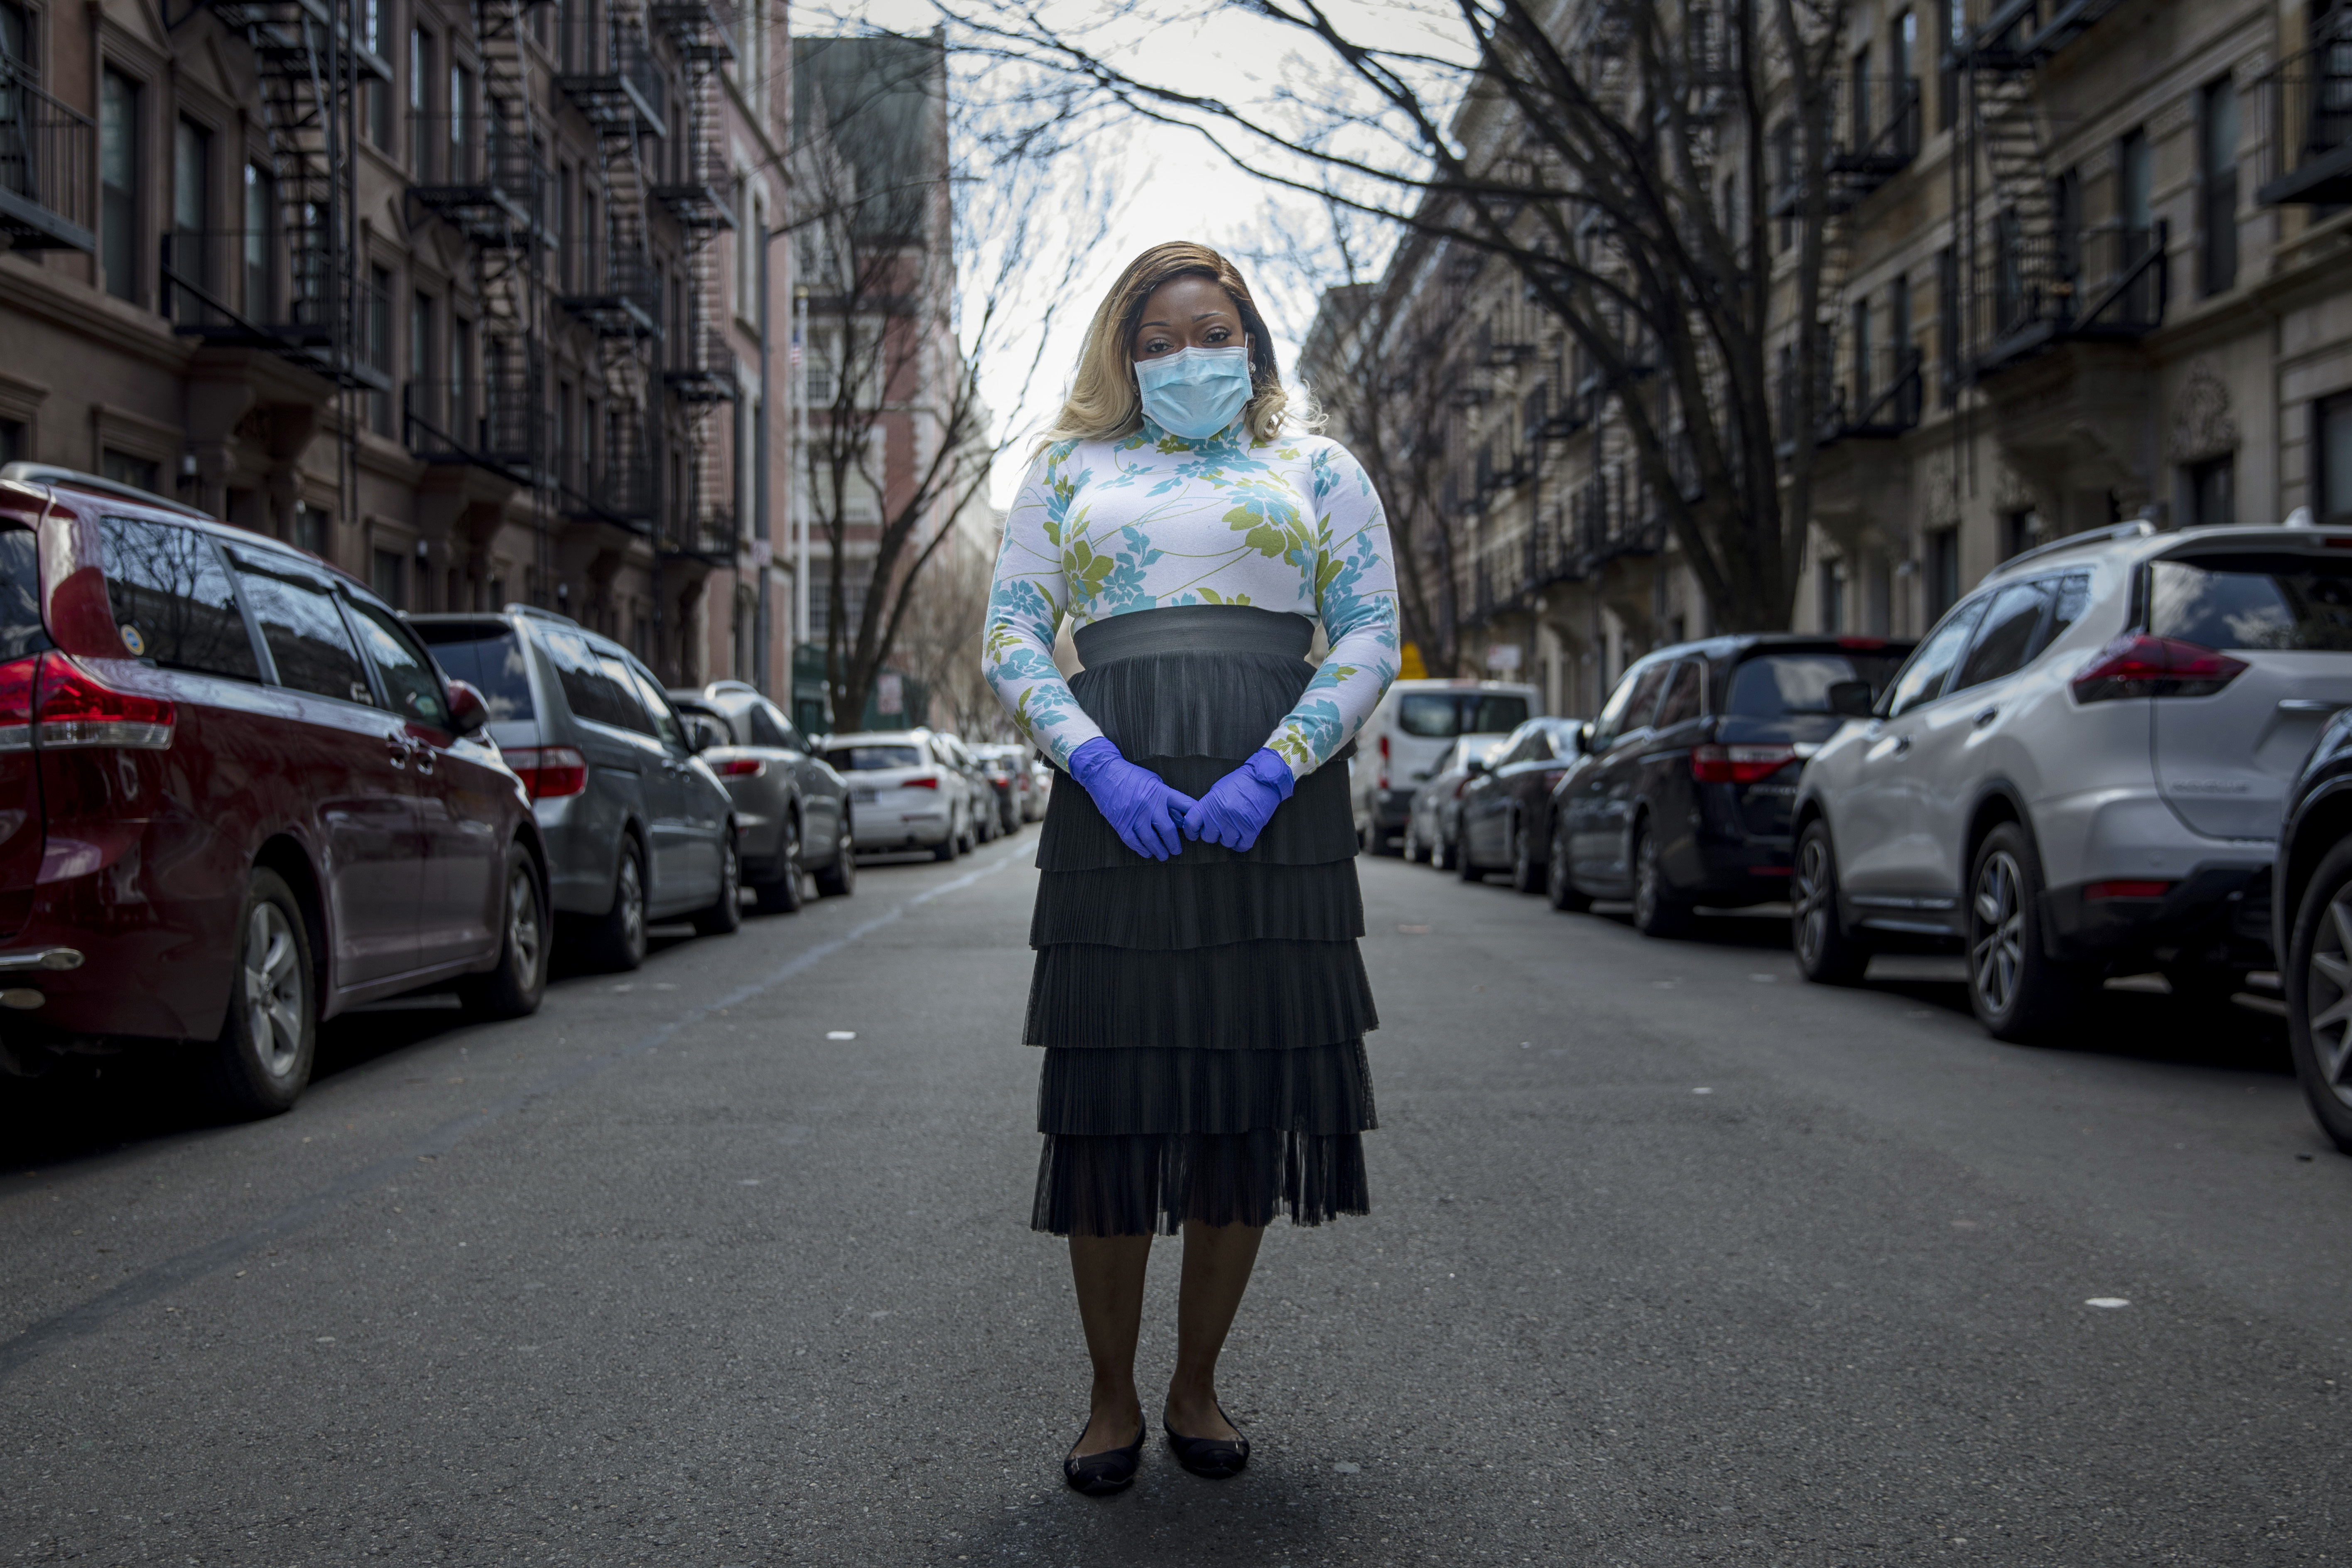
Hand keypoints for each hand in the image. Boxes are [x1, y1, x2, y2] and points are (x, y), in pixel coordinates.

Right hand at [1067, 737, 1197, 860]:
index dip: (1193, 820)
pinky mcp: (1120, 823)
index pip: (1185, 806)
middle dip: (1174, 844)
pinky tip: (1147, 852)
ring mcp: (1134, 815)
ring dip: (1159, 851)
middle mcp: (1149, 805)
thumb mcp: (1154, 781)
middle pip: (1168, 830)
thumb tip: (1179, 817)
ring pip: (1151, 840)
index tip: (1195, 831)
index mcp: (1161, 792)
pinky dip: (1142, 849)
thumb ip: (1166, 797)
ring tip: (1163, 855)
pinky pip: (1134, 841)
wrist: (1103, 772)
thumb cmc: (1131, 776)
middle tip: (1176, 850)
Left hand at [1181, 748, 1295, 852]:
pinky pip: (1241, 846)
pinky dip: (1241, 843)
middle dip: (1212, 833)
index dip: (1190, 831)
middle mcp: (1221, 814)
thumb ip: (1207, 807)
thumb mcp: (1217, 790)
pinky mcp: (1252, 829)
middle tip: (1219, 826)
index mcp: (1209, 803)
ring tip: (1234, 827)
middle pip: (1208, 837)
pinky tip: (1242, 835)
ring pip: (1225, 842)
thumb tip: (1199, 822)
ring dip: (1228, 837)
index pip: (1191, 824)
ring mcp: (1236, 823)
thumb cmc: (1240, 782)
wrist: (1264, 778)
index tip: (1193, 833)